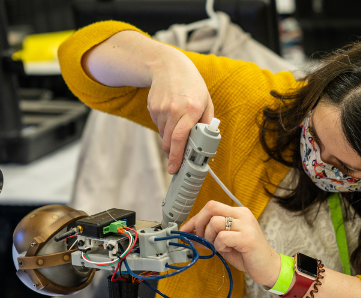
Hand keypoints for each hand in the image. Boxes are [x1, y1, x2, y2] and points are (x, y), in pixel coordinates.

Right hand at [147, 50, 213, 173]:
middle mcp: (175, 109)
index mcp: (192, 108)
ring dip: (170, 140)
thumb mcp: (206, 101)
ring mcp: (161, 109)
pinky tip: (170, 117)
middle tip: (175, 162)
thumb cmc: (192, 85)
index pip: (181, 138)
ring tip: (177, 129)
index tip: (175, 168)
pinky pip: (158, 126)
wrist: (168, 66)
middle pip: (169, 142)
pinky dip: (164, 129)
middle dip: (172, 155)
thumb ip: (208, 122)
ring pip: (163, 136)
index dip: (177, 156)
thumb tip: (207, 144)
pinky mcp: (152, 108)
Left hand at [180, 201, 280, 286]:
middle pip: (211, 208)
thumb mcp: (224, 244)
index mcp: (238, 213)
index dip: (195, 218)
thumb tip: (189, 235)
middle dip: (199, 224)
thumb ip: (209, 237)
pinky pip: (222, 237)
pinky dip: (219, 246)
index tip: (185, 230)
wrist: (268, 267)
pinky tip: (228, 250)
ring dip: (211, 238)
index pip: (211, 207)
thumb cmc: (247, 255)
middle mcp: (242, 214)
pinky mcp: (247, 238)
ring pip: (214, 223)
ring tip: (221, 247)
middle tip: (201, 239)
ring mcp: (246, 225)